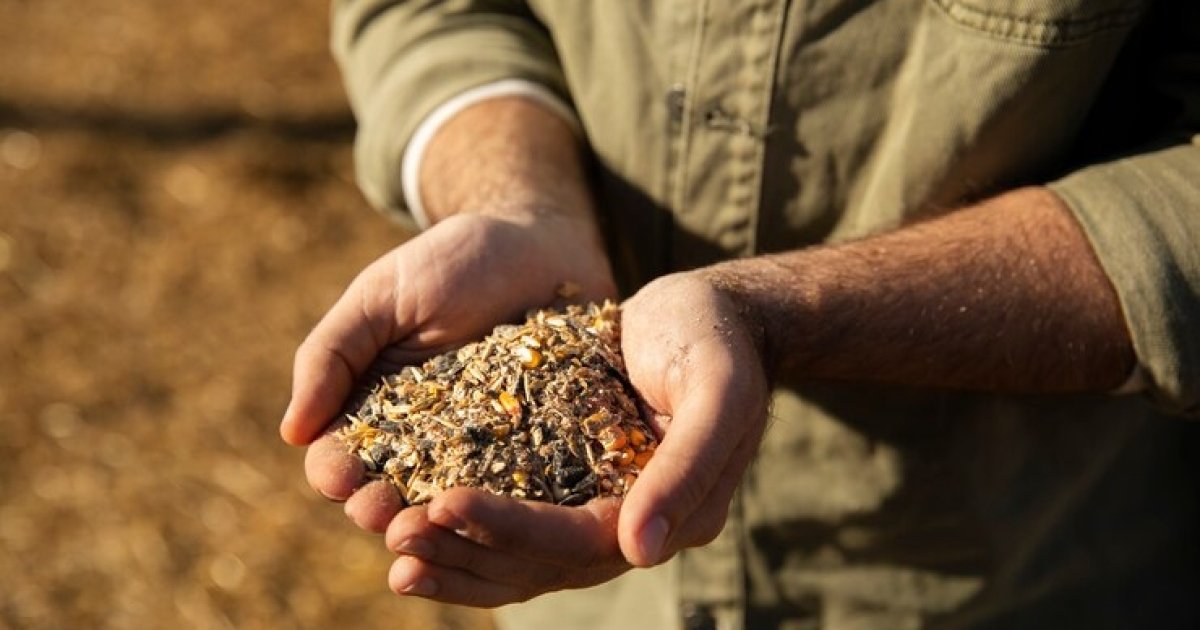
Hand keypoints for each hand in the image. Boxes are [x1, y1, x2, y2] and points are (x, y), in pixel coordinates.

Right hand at [280, 209, 615, 530]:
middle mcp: (427, 441)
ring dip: (439, 521)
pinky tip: (502, 514)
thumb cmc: (452, 262)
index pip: (340, 458)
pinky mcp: (543, 448)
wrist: (541, 242)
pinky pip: (524, 487)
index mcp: (375, 409)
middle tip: (384, 512)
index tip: (339, 479)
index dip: (335, 474)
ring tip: (435, 520)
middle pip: (392, 492)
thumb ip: (332, 355)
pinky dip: (508, 505)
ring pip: (453, 503)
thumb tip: (291, 433)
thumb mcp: (382, 296)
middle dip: (382, 507)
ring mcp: (486, 449)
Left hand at [381, 270, 768, 605]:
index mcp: (673, 515)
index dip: (510, 529)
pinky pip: (514, 525)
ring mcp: (600, 513)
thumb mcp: (718, 389)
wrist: (714, 315)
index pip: (579, 541)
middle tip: (398, 533)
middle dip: (466, 551)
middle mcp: (633, 529)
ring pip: (520, 559)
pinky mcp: (571, 488)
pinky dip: (467, 531)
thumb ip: (688, 466)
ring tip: (392, 546)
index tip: (443, 503)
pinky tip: (415, 517)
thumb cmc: (716, 339)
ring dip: (456, 556)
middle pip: (540, 563)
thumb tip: (639, 551)